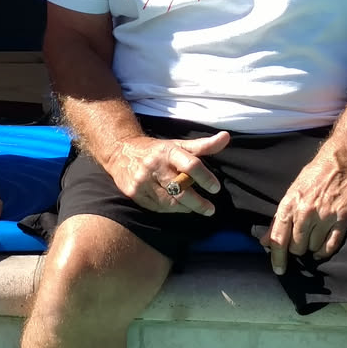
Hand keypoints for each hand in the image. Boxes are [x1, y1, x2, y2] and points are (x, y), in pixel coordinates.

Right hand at [108, 131, 229, 215]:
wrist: (120, 152)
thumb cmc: (156, 150)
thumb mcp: (178, 144)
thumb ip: (203, 145)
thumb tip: (226, 137)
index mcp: (167, 151)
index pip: (190, 165)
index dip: (206, 178)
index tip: (216, 188)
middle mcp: (154, 165)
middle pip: (180, 189)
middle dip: (198, 202)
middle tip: (210, 209)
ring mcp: (142, 181)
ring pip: (169, 202)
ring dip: (186, 208)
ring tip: (195, 208)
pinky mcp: (134, 193)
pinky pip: (157, 207)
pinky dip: (171, 210)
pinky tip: (178, 207)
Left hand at [257, 147, 346, 274]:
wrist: (340, 163)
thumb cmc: (313, 178)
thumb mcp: (290, 194)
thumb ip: (277, 220)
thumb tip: (263, 242)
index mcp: (289, 205)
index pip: (278, 239)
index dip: (277, 258)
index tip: (279, 270)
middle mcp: (305, 212)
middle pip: (297, 248)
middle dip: (298, 249)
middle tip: (302, 242)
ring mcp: (324, 216)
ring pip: (313, 248)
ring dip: (312, 248)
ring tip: (314, 237)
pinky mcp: (342, 219)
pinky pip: (331, 245)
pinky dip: (325, 251)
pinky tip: (323, 249)